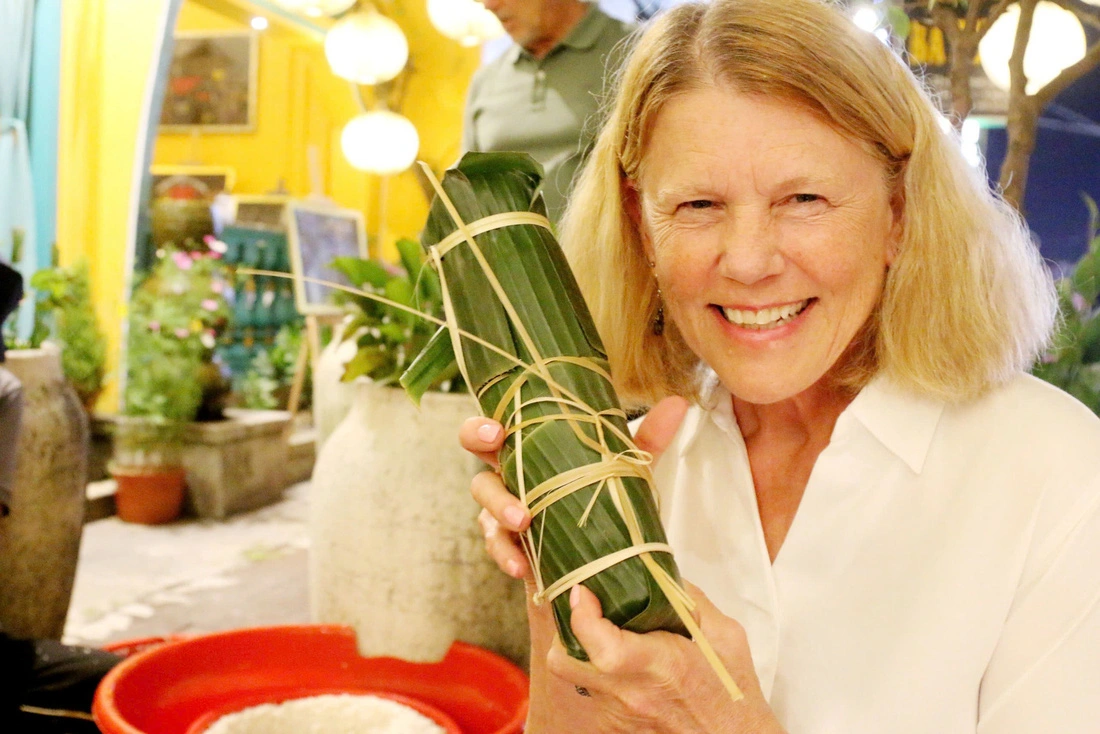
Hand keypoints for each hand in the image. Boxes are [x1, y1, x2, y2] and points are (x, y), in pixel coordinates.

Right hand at [458, 396, 691, 580]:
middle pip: (477, 460)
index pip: (495, 430)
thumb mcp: (626, 469)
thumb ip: (648, 438)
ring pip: (484, 508)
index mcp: (529, 452)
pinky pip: (498, 549)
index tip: (497, 429)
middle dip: (478, 457)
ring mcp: (506, 516)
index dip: (483, 426)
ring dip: (500, 509)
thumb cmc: (602, 496)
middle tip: (496, 450)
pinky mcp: (513, 549)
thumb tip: (679, 403)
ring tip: (523, 520)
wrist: (606, 554)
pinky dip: (507, 555)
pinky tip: (522, 565)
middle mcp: (511, 479)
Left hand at [547, 581, 784, 733]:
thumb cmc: (731, 691)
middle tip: (585, 609)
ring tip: (604, 631)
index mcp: (659, 667)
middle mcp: (631, 695)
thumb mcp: (723, 634)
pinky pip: (590, 690)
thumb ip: (688, 598)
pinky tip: (620, 661)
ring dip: (580, 649)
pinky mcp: (614, 725)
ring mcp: (618, 714)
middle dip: (565, 630)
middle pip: (565, 662)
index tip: (584, 590)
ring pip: (573, 676)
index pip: (602, 646)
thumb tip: (655, 569)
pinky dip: (596, 671)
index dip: (582, 613)